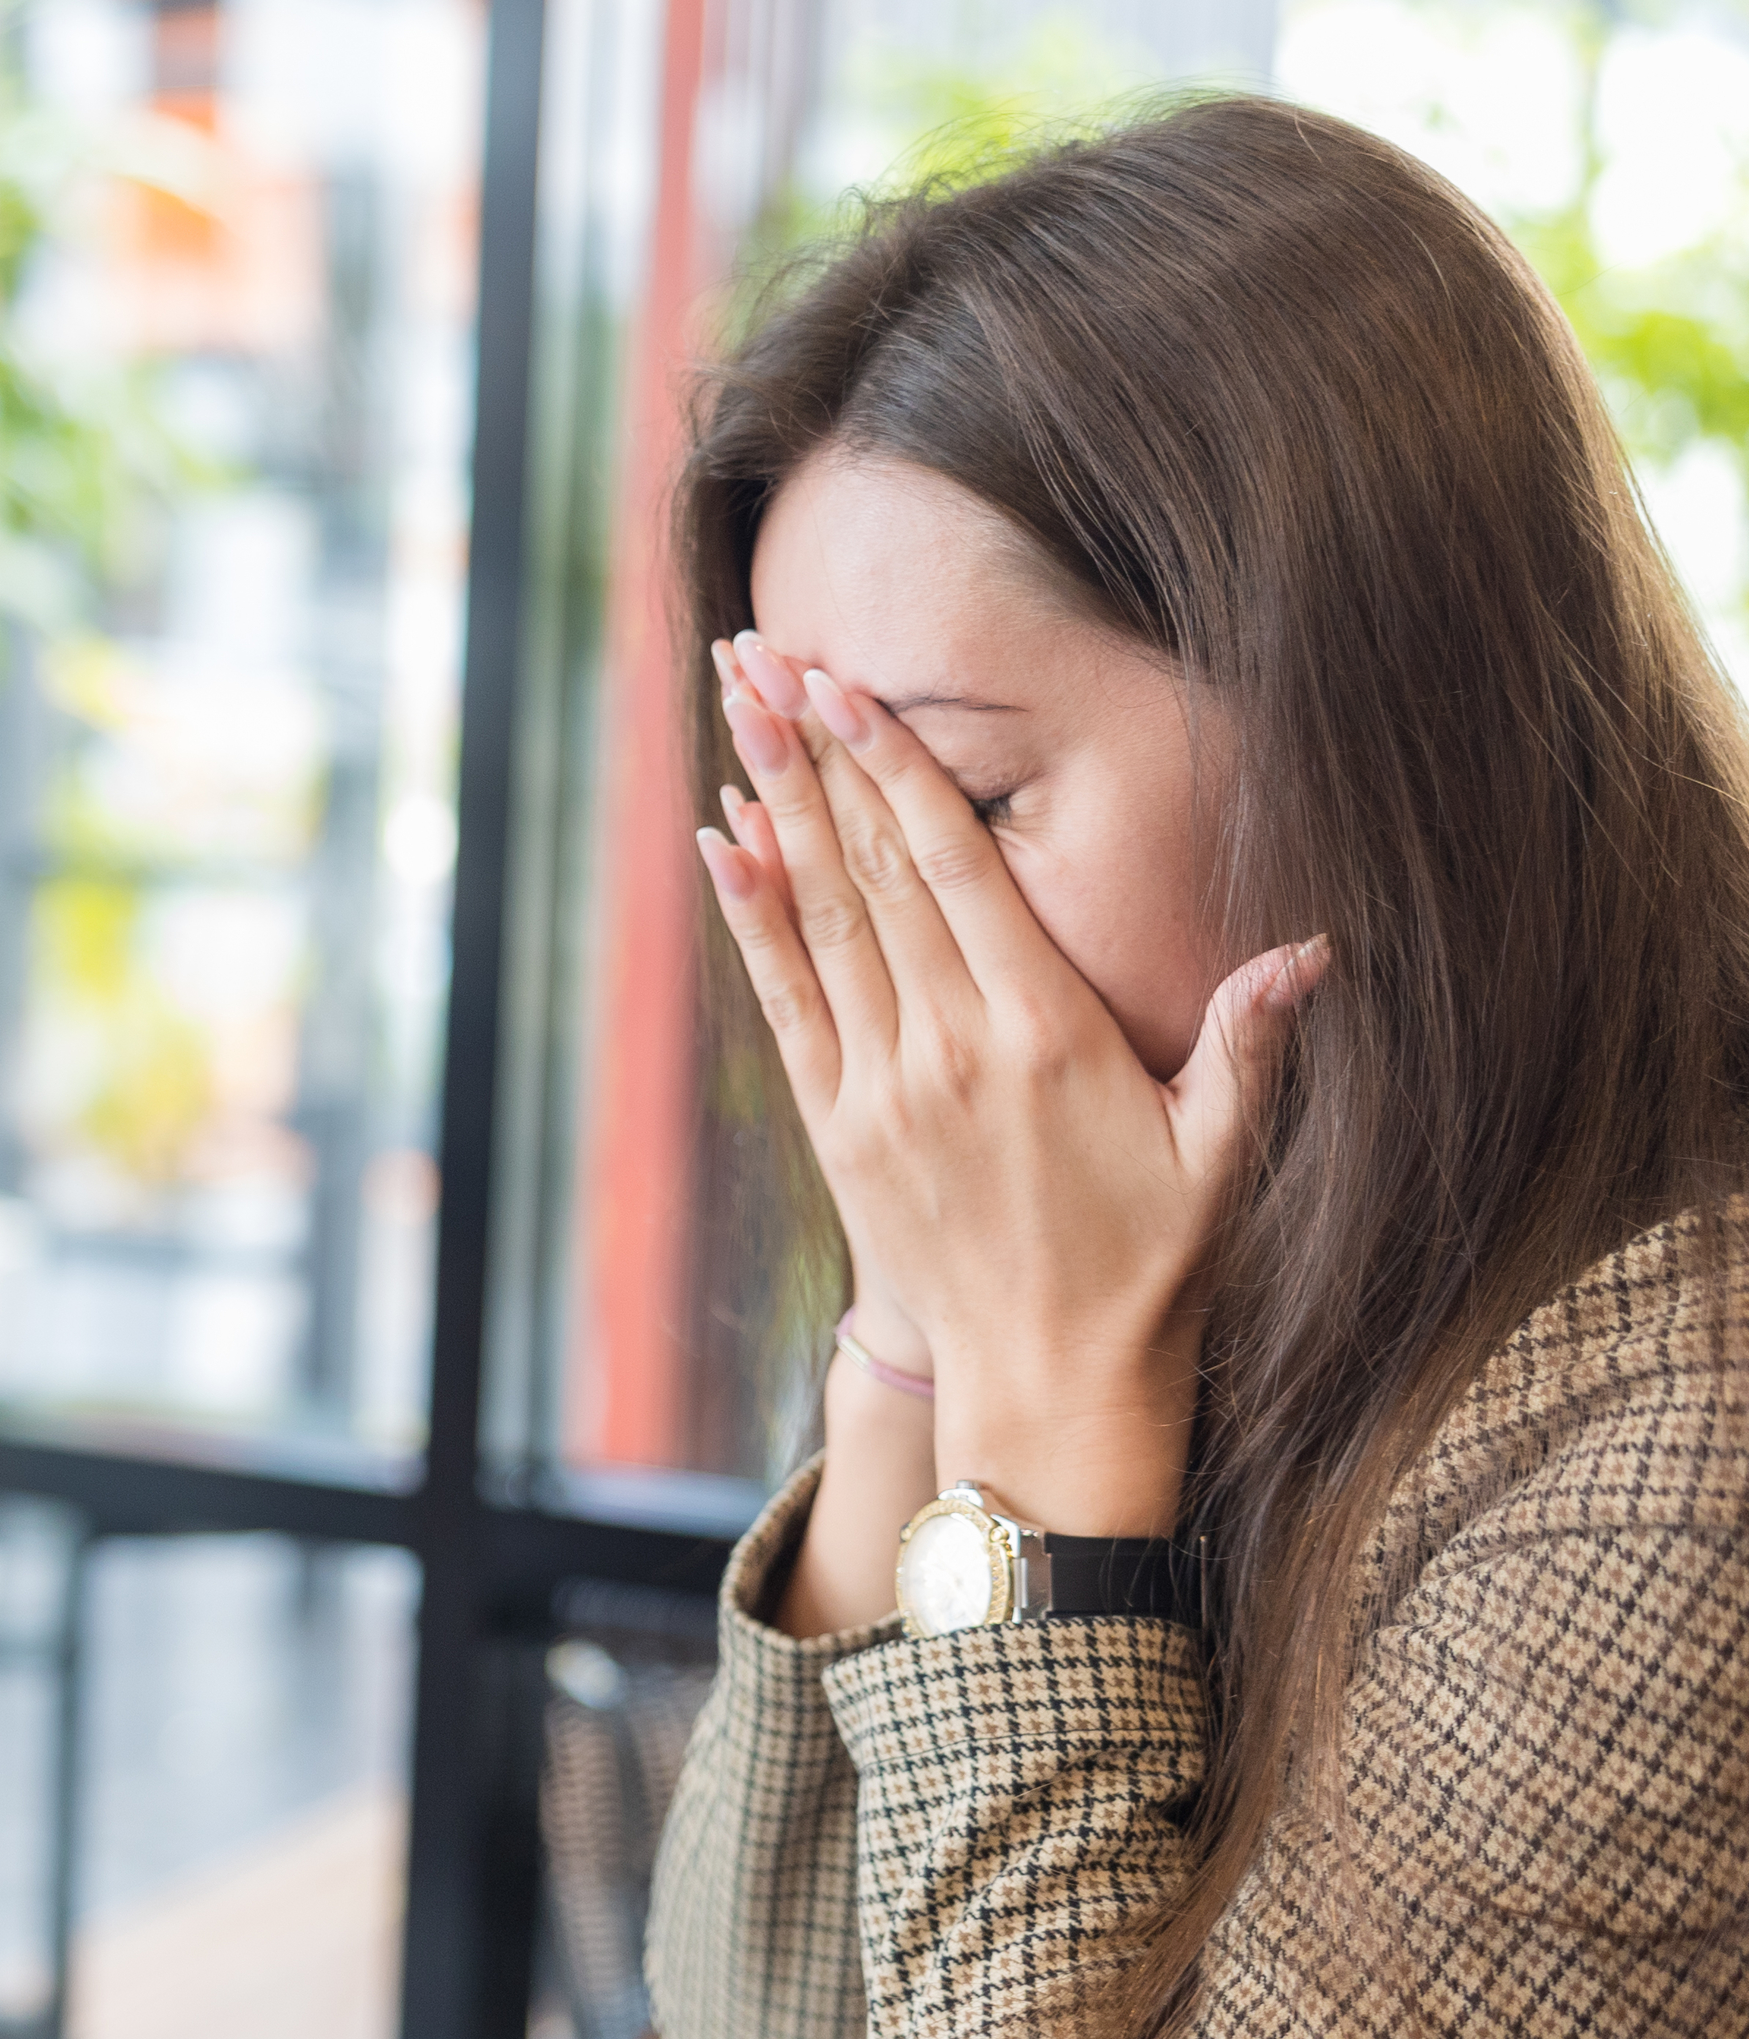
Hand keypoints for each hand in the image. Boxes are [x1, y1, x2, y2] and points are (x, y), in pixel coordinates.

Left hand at [701, 634, 1320, 1533]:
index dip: (898, 767)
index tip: (850, 684)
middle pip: (871, 869)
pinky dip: (752, 921)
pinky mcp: (840, 1133)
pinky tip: (722, 845)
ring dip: (772, 807)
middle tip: (762, 652)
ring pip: (819, 919)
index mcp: (1046, 1031)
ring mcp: (883, 1089)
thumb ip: (1253, 1040)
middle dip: (814, 753)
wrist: (1050, 1386)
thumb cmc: (1153, 1264)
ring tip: (734, 709)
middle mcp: (950, 1049)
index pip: (956, 866)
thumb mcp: (1224, 1150)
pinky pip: (786, 1005)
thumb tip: (1315, 947)